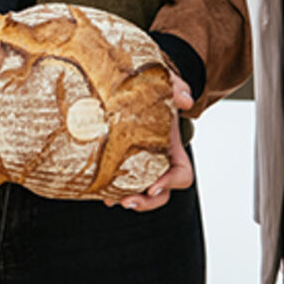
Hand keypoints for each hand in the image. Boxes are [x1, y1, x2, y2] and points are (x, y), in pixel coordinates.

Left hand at [109, 72, 193, 212]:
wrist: (126, 84)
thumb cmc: (148, 87)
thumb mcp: (163, 81)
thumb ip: (176, 86)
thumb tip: (185, 99)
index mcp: (171, 148)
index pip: (182, 174)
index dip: (171, 183)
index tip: (154, 186)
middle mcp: (157, 160)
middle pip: (161, 192)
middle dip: (147, 202)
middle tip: (128, 201)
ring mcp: (138, 163)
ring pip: (140, 192)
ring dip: (128, 199)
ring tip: (110, 199)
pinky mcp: (118, 161)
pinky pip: (119, 183)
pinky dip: (111, 190)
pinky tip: (99, 191)